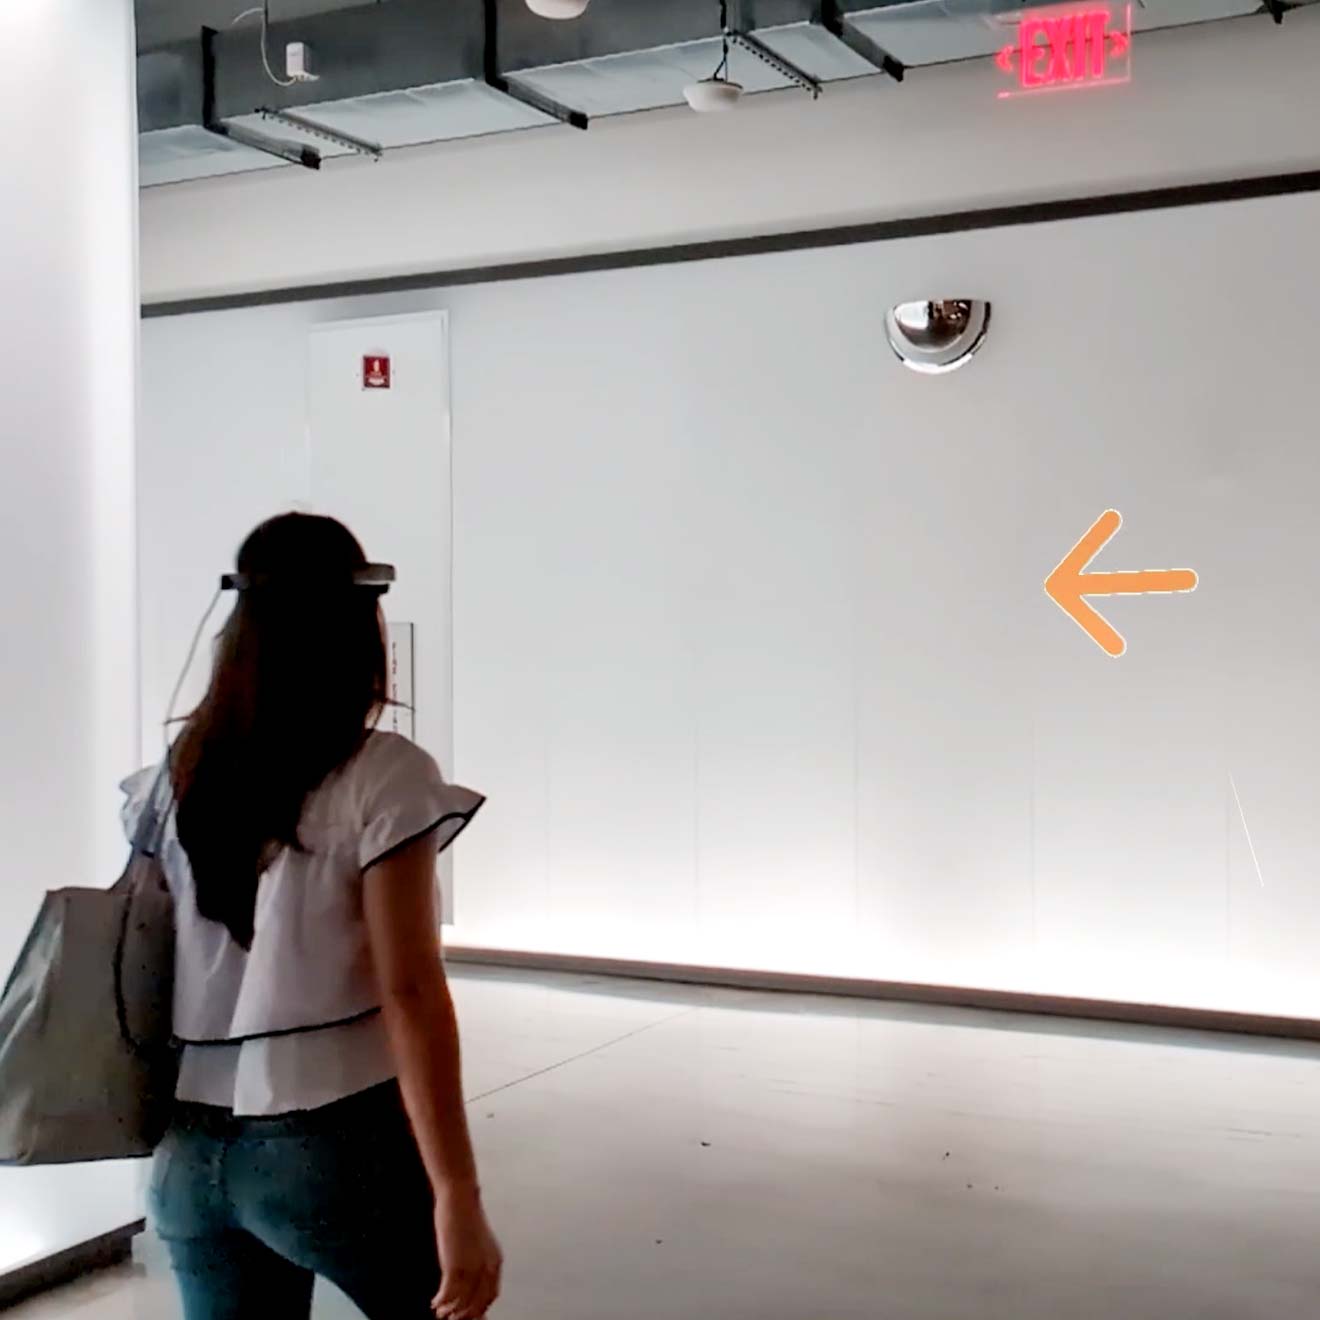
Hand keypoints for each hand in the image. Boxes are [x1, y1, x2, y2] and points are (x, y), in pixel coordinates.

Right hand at [431, 1184, 502, 1319]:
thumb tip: (471, 1276)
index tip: (470, 1315)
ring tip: (441, 1312)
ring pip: (462, 1303)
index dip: (479, 1308)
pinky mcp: (455, 1266)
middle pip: (477, 1304)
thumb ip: (478, 1259)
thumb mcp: (478, 1241)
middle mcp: (487, 1268)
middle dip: (464, 1315)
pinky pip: (448, 1295)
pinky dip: (441, 1302)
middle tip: (452, 1318)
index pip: (491, 1295)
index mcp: (495, 1261)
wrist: (460, 1197)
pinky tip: (435, 1302)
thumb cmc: (466, 1215)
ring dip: (450, 1311)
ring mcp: (471, 1268)